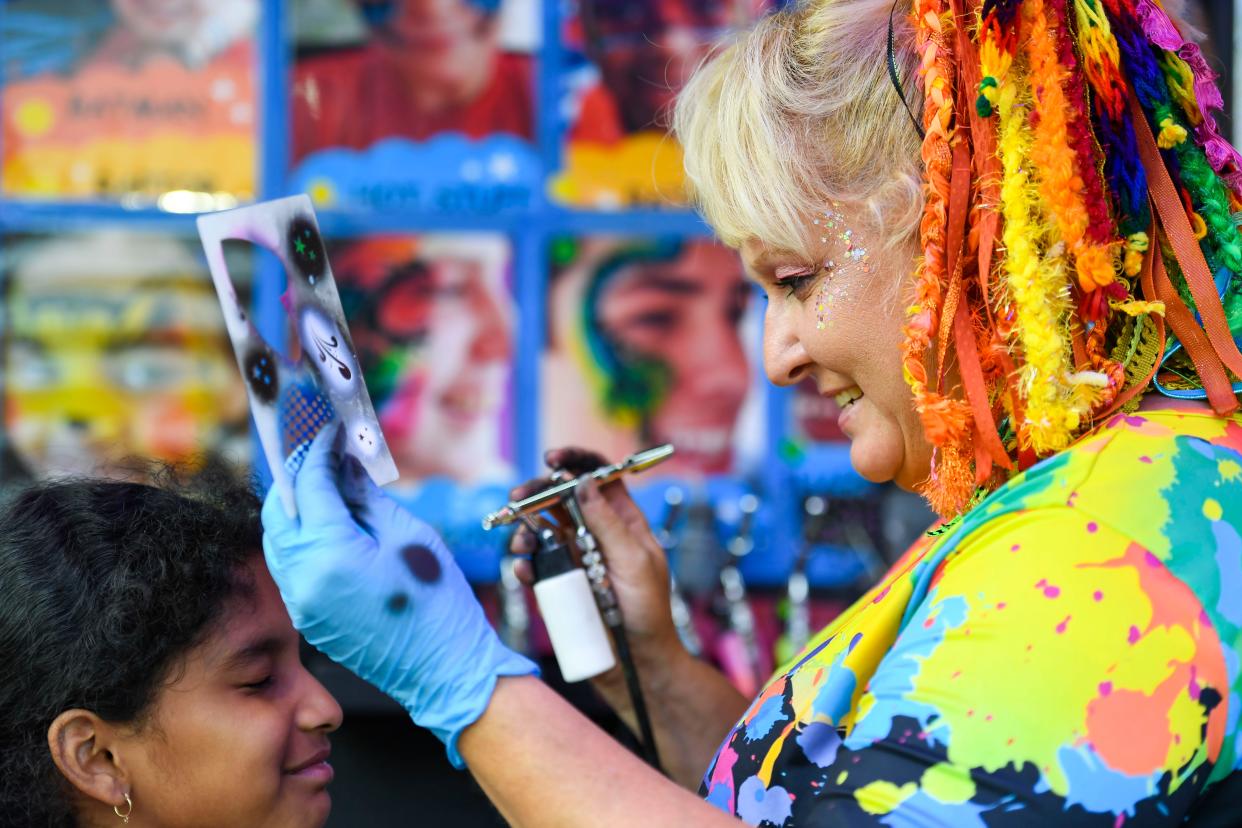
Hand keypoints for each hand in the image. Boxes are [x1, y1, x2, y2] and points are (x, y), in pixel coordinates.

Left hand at [262, 426, 537, 766]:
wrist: (445, 669)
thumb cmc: (438, 601)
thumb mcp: (408, 534)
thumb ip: (367, 497)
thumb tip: (345, 465)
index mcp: (328, 553)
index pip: (309, 485)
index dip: (319, 451)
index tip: (331, 431)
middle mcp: (302, 578)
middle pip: (279, 510)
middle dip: (297, 476)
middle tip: (323, 453)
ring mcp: (300, 602)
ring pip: (278, 539)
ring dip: (296, 507)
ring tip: (328, 485)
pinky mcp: (308, 617)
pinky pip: (290, 565)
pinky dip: (302, 537)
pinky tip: (332, 524)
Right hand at [510, 448, 683, 686]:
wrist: (636, 664)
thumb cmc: (648, 612)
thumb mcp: (634, 561)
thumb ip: (608, 523)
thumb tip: (583, 483)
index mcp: (623, 521)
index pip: (599, 477)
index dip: (576, 461)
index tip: (552, 459)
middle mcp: (595, 534)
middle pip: (561, 499)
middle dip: (537, 492)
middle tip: (518, 497)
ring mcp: (575, 558)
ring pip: (541, 530)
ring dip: (525, 529)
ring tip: (521, 543)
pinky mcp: (558, 584)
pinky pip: (535, 566)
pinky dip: (525, 564)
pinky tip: (525, 569)